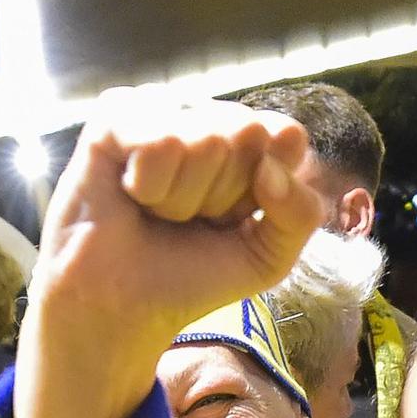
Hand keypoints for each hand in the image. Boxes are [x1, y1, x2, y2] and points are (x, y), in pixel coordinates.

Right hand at [16, 92, 321, 417]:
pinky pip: (160, 141)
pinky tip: (130, 195)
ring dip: (182, 197)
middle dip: (221, 195)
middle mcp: (206, 117)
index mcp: (248, 142)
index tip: (234, 219)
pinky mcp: (116, 116)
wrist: (123, 306)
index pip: (287, 135)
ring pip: (205, 139)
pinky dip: (149, 186)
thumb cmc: (191, 277)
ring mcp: (161, 111)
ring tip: (158, 212)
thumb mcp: (268, 257)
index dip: (267, 190)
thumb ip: (300, 214)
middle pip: (247, 133)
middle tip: (189, 219)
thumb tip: (270, 168)